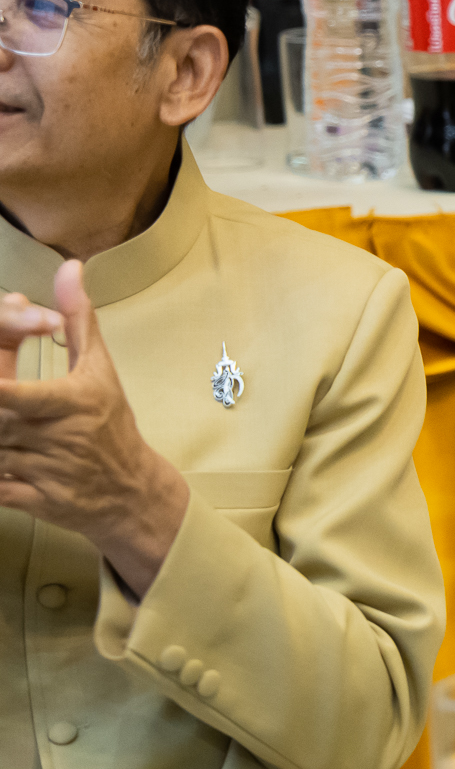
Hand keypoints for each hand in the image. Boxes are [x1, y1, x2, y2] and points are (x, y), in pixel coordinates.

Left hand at [0, 261, 189, 594]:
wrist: (128, 490)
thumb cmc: (109, 422)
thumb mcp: (99, 368)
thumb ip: (75, 319)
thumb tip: (69, 269)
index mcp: (71, 402)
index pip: (14, 394)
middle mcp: (54, 438)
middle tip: (4, 391)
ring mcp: (39, 473)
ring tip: (10, 423)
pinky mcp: (27, 500)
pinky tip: (5, 450)